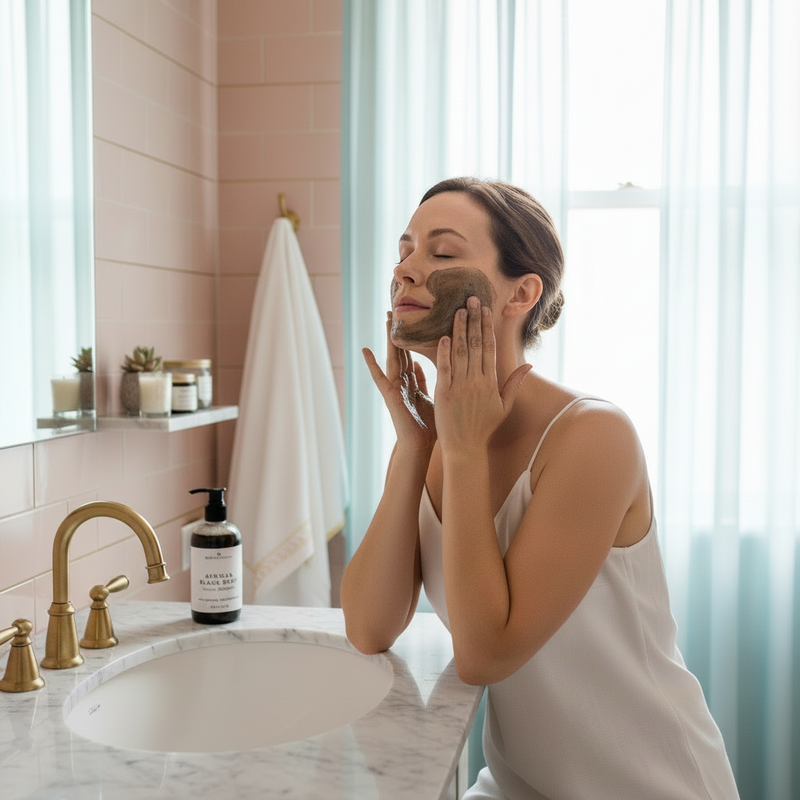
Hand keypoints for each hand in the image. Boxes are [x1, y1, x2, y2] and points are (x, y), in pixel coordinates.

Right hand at [362, 314, 435, 451]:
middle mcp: (402, 381)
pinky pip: (379, 377)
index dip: (412, 337)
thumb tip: (421, 364)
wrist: (420, 447)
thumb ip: (424, 381)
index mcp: (413, 381)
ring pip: (393, 357)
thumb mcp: (431, 397)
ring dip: (390, 338)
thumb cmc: (429, 427)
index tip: (412, 319)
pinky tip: (365, 350)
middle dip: (399, 331)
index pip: (412, 354)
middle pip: (401, 350)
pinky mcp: (389, 395)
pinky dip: (372, 364)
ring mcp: (394, 387)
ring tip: (387, 318)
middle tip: (395, 309)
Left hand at [434, 297, 529, 453]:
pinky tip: (444, 336)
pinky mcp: (444, 394)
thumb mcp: (504, 406)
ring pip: (460, 353)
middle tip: (471, 298)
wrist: (465, 448)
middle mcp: (477, 382)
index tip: (485, 309)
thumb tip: (529, 365)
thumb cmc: (484, 427)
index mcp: (491, 383)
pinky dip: (444, 352)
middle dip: (474, 320)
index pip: (490, 348)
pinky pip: (445, 369)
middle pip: (476, 345)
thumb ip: (515, 383)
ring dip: (460, 329)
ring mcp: (460, 387)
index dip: (488, 327)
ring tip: (459, 310)